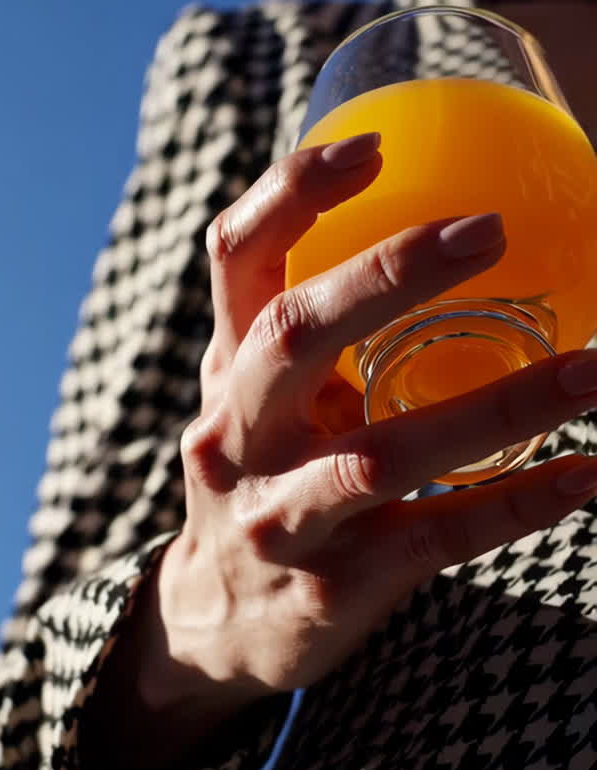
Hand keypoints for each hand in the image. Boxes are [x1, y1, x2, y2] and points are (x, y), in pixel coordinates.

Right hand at [147, 132, 596, 708]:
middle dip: (385, 275)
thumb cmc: (263, 481)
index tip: (373, 146)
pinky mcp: (333, 587)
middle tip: (489, 230)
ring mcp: (281, 516)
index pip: (234, 260)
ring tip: (594, 370)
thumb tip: (425, 240)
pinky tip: (585, 472)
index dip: (291, 195)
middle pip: (294, 337)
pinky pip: (436, 537)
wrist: (212, 623)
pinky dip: (517, 503)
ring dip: (500, 405)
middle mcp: (240, 436)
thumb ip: (313, 335)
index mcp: (228, 370)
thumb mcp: (259, 401)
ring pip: (382, 453)